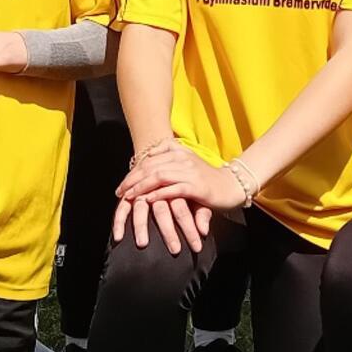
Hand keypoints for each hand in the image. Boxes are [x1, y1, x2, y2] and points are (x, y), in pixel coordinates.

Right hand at [111, 193, 211, 256]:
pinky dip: (119, 221)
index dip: (190, 229)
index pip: (183, 210)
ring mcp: (142, 190)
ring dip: (141, 227)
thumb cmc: (184, 185)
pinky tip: (119, 237)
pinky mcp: (129, 194)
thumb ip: (201, 213)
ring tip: (143, 244)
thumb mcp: (196, 197)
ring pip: (140, 208)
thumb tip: (204, 230)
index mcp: (176, 185)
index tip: (197, 247)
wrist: (165, 165)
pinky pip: (122, 207)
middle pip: (162, 210)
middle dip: (169, 232)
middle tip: (175, 250)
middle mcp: (158, 187)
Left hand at [119, 145, 247, 211]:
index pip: (150, 159)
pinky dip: (159, 194)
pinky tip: (148, 200)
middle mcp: (184, 159)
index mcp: (180, 151)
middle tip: (120, 192)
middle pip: (151, 166)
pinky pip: (173, 190)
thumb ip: (170, 159)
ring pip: (159, 176)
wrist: (232, 186)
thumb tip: (148, 158)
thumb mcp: (188, 163)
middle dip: (132, 179)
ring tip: (129, 197)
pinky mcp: (197, 187)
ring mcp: (190, 172)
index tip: (123, 183)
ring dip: (141, 187)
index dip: (134, 171)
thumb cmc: (208, 178)